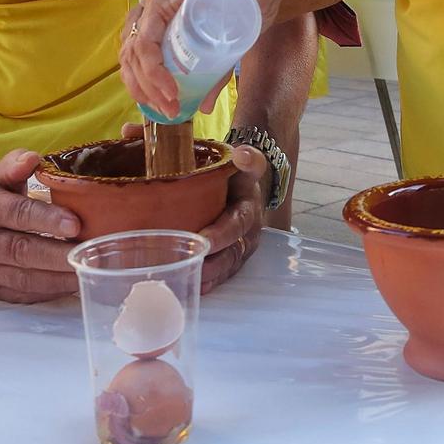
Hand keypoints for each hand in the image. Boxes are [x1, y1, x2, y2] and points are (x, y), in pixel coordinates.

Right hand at [0, 150, 82, 302]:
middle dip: (59, 255)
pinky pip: (22, 294)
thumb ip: (15, 165)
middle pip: (23, 251)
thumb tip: (33, 158)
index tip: (76, 224)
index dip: (48, 220)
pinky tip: (71, 283)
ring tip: (88, 270)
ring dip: (59, 278)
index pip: (18, 214)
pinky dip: (49, 291)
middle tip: (91, 253)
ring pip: (24, 279)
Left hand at [115, 123, 268, 292]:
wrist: (234, 188)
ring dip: (217, 264)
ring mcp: (245, 234)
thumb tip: (127, 131)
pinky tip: (197, 284)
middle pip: (242, 220)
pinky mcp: (236, 254)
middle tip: (203, 240)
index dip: (249, 160)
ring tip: (196, 270)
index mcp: (241, 176)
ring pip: (235, 251)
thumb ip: (165, 141)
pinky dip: (214, 279)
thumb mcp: (197, 153)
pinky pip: (229, 270)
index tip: (240, 155)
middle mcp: (248, 204)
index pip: (253, 163)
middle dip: (223, 233)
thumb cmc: (210, 173)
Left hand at [121, 0, 277, 117]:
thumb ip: (212, 73)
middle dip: (144, 92)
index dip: (143, 89)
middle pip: (129, 59)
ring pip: (132, 53)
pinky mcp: (160, 1)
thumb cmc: (244, 2)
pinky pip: (145, 42)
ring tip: (169, 104)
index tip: (163, 110)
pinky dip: (153, 70)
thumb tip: (205, 107)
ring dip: (148, 85)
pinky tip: (169, 88)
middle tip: (167, 112)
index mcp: (157, 20)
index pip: (135, 60)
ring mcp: (151, 4)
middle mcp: (148, 11)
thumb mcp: (225, 46)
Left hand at [200, 146, 269, 292]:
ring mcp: (242, 243)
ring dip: (213, 273)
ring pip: (230, 262)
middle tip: (193, 259)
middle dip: (216, 255)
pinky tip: (197, 288)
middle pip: (234, 246)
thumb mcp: (241, 160)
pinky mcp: (233, 255)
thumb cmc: (235, 172)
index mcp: (248, 204)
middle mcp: (249, 227)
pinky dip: (212, 281)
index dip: (223, 230)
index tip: (204, 239)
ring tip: (194, 278)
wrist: (244, 182)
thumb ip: (246, 157)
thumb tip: (243, 155)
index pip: (238, 221)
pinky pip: (225, 271)